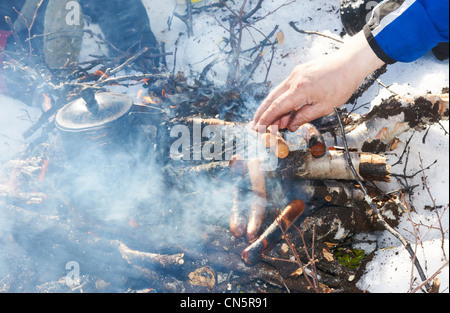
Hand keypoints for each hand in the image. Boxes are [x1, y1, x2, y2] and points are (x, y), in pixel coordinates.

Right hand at [253, 31, 384, 131]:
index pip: (277, 107)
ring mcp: (295, 74)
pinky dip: (279, 99)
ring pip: (276, 92)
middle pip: (271, 99)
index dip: (266, 119)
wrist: (349, 63)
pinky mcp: (299, 72)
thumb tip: (290, 125)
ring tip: (265, 120)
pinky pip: (284, 87)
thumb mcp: (324, 107)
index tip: (258, 128)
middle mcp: (294, 80)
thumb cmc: (341, 85)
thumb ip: (304, 116)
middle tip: (254, 125)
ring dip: (269, 106)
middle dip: (261, 113)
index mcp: (300, 90)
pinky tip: (280, 108)